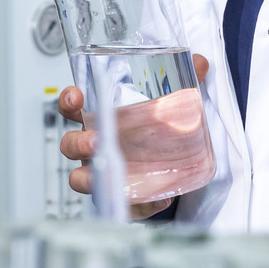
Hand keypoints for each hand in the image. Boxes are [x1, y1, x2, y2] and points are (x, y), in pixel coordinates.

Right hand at [58, 53, 210, 219]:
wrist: (176, 166)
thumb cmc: (158, 130)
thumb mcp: (171, 103)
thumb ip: (184, 81)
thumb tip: (200, 63)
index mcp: (100, 118)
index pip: (72, 107)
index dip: (69, 100)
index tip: (76, 97)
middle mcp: (95, 147)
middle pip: (70, 144)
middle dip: (78, 143)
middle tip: (95, 141)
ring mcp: (103, 174)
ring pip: (80, 179)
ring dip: (90, 178)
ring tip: (111, 176)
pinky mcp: (121, 198)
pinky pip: (122, 205)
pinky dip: (139, 203)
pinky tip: (158, 199)